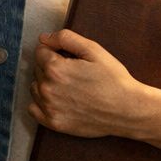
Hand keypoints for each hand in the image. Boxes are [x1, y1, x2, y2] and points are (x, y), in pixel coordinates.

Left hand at [28, 27, 153, 137]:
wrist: (127, 110)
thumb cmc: (113, 79)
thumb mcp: (94, 50)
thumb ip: (65, 38)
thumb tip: (43, 38)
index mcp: (55, 69)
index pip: (40, 52)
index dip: (55, 51)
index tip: (69, 58)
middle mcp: (47, 89)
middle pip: (37, 69)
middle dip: (50, 67)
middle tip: (73, 73)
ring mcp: (49, 108)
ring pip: (35, 88)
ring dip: (46, 84)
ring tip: (68, 87)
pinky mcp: (53, 123)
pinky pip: (34, 109)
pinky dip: (41, 103)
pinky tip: (58, 100)